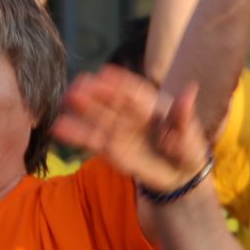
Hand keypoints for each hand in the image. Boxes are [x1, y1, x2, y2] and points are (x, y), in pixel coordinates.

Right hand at [55, 65, 209, 191]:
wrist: (180, 175)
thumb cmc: (187, 148)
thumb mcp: (189, 133)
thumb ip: (184, 115)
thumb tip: (191, 91)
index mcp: (151, 104)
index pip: (133, 92)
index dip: (119, 82)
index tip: (104, 73)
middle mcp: (131, 114)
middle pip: (111, 101)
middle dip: (95, 93)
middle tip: (78, 83)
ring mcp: (119, 130)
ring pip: (98, 118)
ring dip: (82, 110)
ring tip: (65, 100)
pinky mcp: (109, 148)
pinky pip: (91, 140)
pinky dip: (76, 134)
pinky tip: (58, 128)